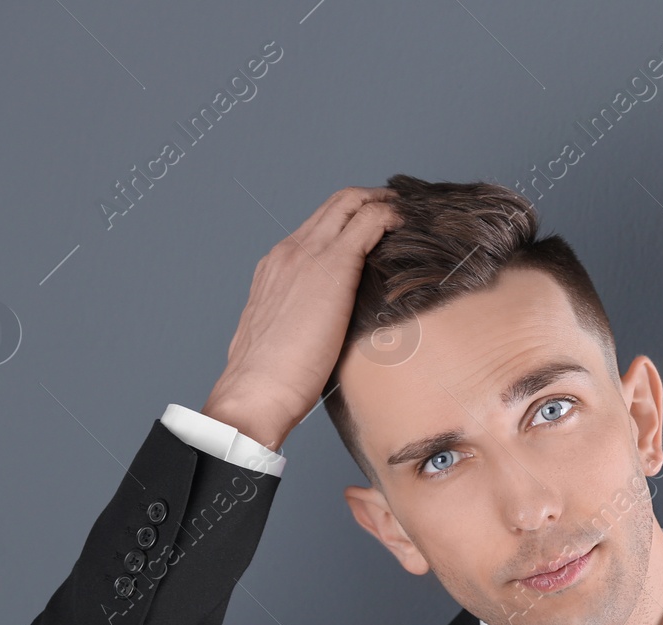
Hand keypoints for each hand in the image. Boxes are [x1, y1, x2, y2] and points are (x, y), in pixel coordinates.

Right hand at [203, 186, 402, 450]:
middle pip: (334, 205)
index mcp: (276, 268)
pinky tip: (404, 223)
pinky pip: (367, 223)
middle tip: (398, 205)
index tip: (373, 222)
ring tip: (405, 211)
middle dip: (369, 198)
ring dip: (381, 201)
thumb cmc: (270, 378)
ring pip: (349, 204)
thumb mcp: (284, 337)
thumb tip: (321, 335)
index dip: (348, 216)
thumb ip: (300, 322)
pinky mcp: (333, 267)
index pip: (316, 226)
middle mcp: (289, 252)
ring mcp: (309, 255)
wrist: (256, 389)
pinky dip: (388, 216)